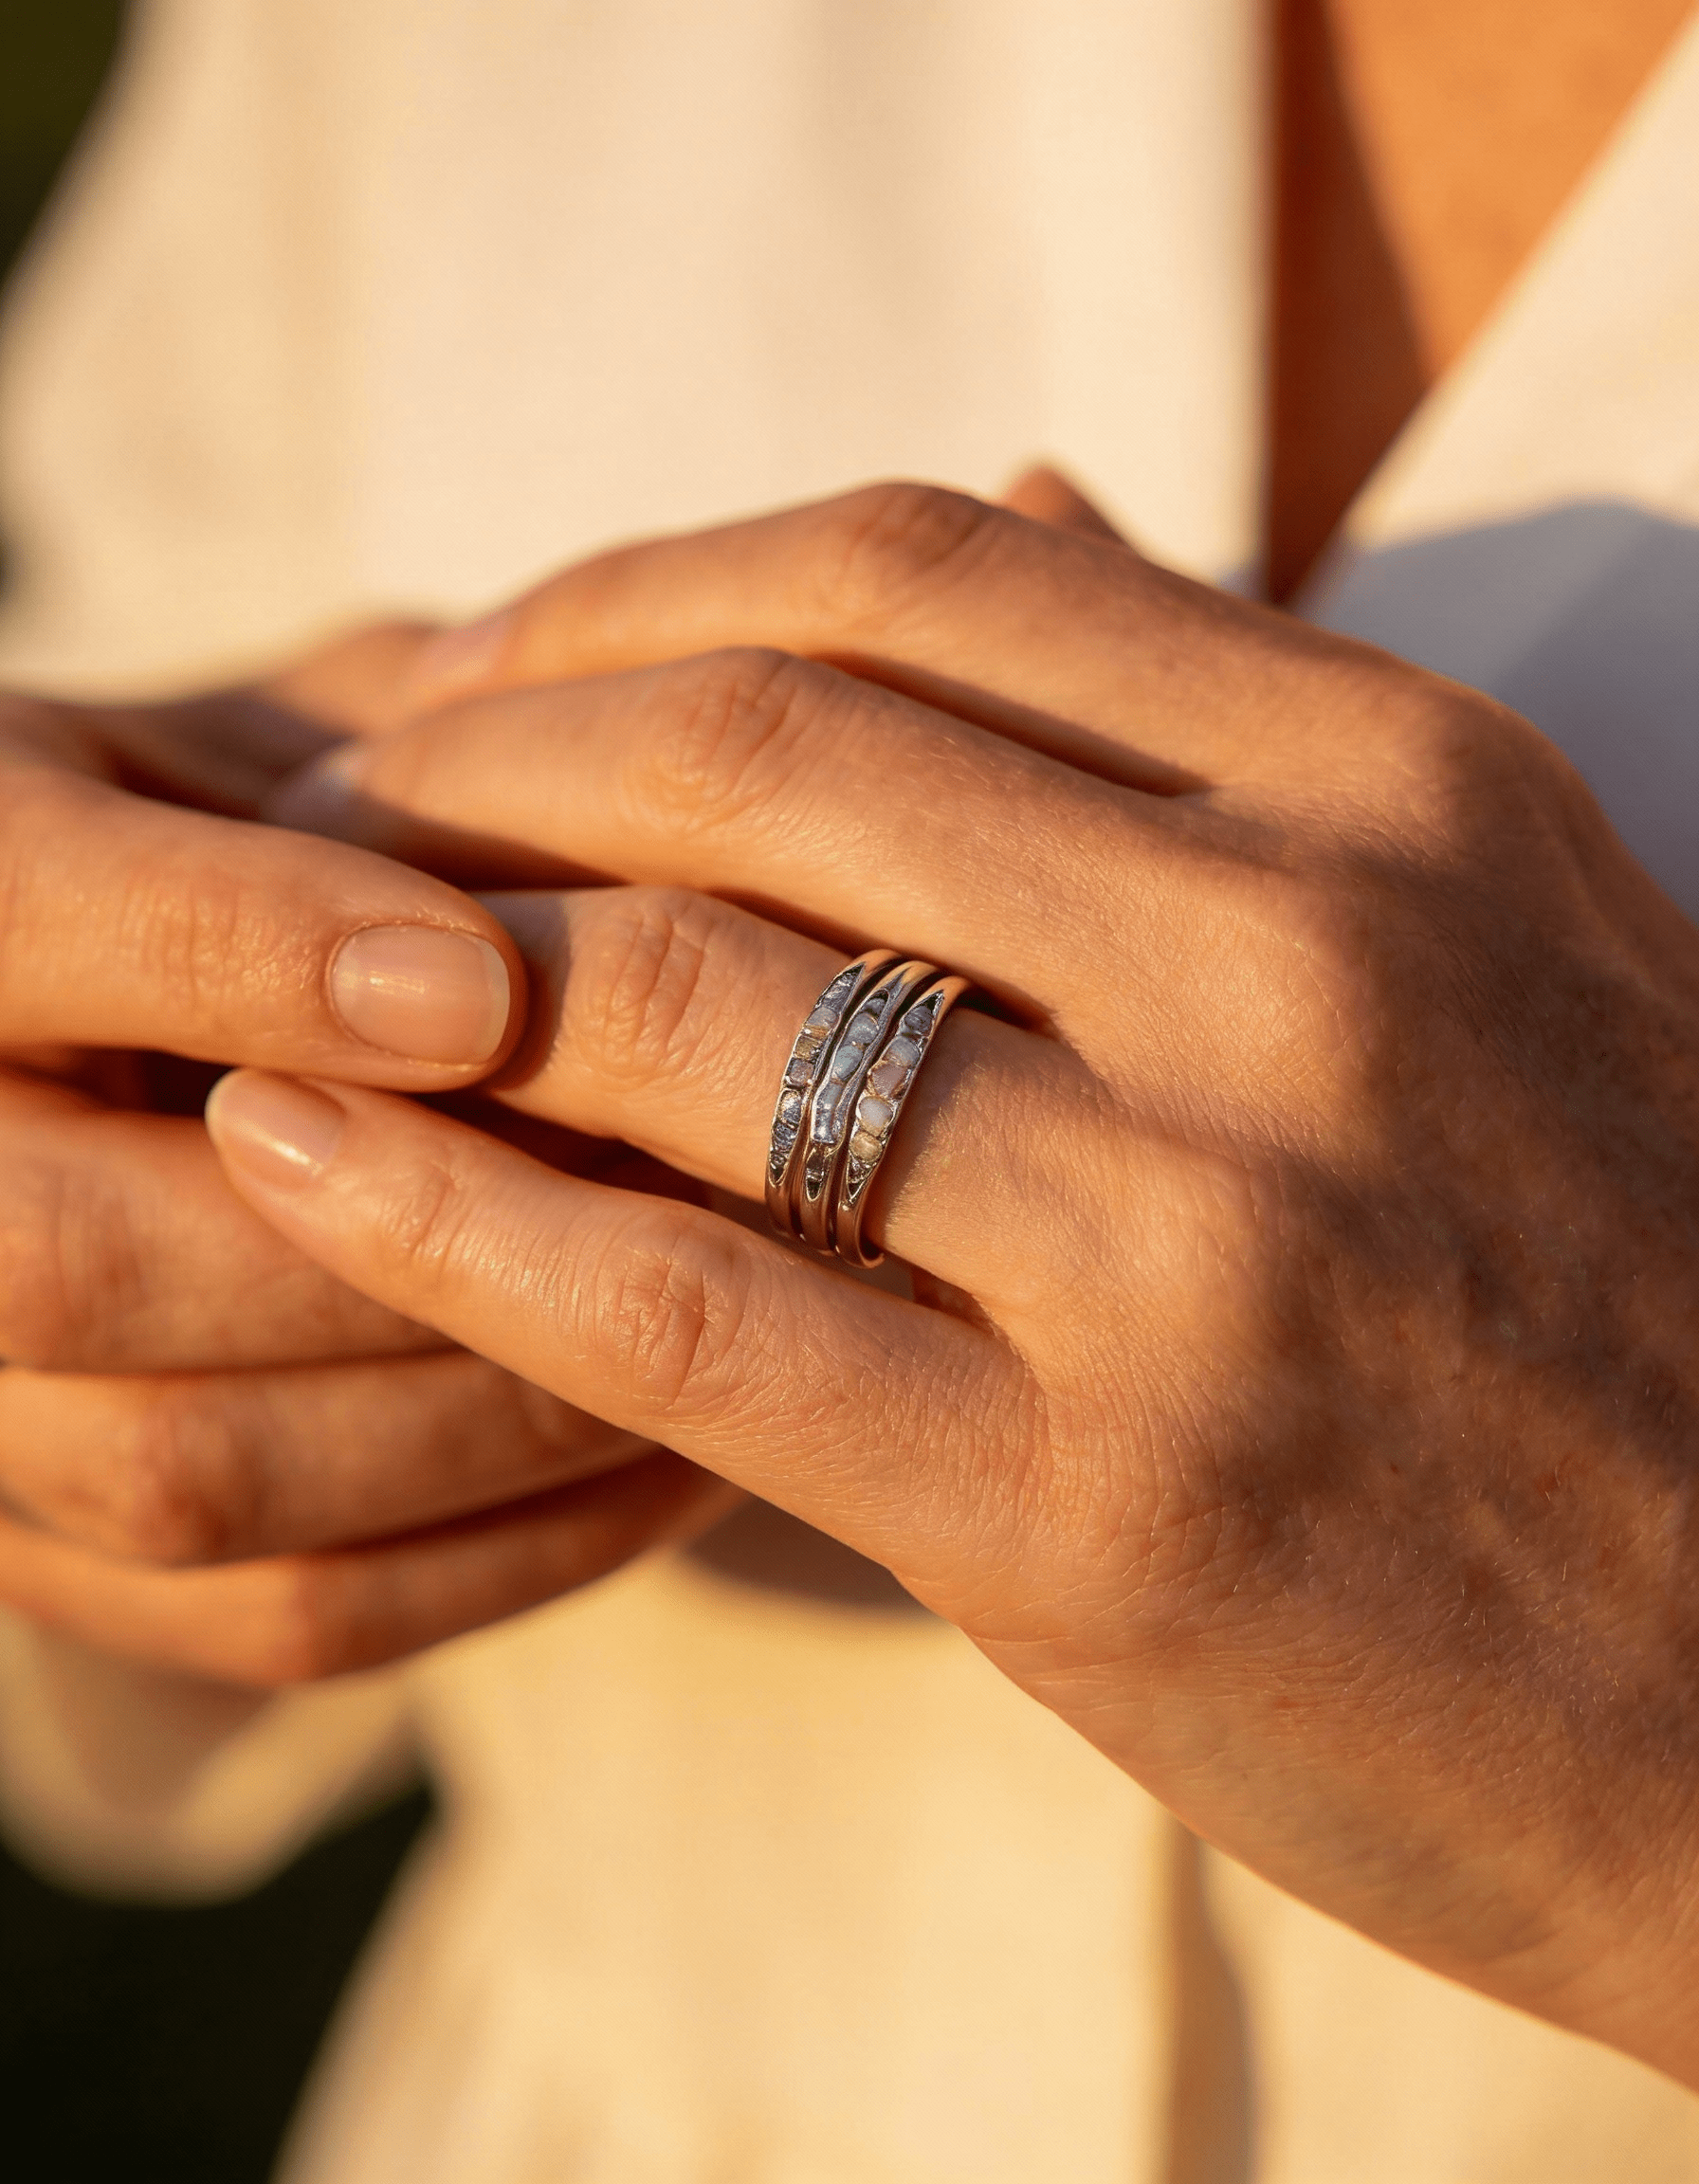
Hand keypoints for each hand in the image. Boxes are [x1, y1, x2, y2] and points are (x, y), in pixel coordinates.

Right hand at [0, 626, 725, 1685]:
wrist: (118, 1083)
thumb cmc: (235, 862)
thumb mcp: (272, 750)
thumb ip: (401, 734)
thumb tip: (639, 713)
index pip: (17, 927)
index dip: (250, 949)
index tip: (490, 977)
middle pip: (62, 1250)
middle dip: (397, 1218)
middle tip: (672, 1174)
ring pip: (188, 1466)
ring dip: (490, 1397)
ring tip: (742, 1324)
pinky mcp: (73, 1572)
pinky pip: (283, 1614)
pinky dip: (506, 1549)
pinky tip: (686, 1460)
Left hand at [227, 479, 1698, 2083]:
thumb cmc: (1622, 1297)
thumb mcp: (1494, 936)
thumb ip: (1237, 720)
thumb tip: (1029, 488)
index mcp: (1401, 795)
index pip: (924, 564)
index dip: (639, 590)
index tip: (497, 667)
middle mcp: (1313, 969)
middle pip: (766, 750)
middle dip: (488, 758)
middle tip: (350, 808)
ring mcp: (1211, 1243)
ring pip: (696, 1008)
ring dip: (439, 973)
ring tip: (310, 981)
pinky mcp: (1102, 1511)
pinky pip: (687, 1309)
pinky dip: (451, 1219)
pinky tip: (306, 1160)